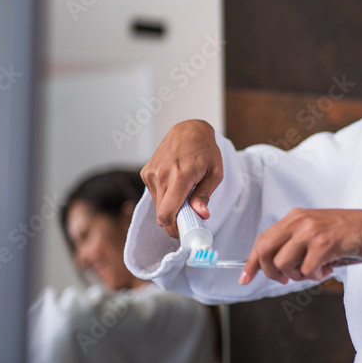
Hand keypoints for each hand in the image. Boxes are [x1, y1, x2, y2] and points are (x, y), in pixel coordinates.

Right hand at [140, 119, 222, 238]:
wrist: (189, 129)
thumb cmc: (206, 150)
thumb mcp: (215, 173)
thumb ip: (204, 196)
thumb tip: (201, 215)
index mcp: (179, 177)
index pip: (167, 214)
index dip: (173, 229)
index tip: (183, 233)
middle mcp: (160, 175)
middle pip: (161, 214)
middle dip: (175, 221)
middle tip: (190, 217)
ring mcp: (150, 173)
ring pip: (158, 205)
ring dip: (170, 207)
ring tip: (185, 195)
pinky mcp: (146, 172)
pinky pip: (155, 194)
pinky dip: (165, 197)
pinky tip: (176, 186)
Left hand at [240, 208, 361, 284]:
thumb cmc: (346, 233)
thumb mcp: (314, 230)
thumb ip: (294, 242)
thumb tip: (273, 266)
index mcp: (294, 216)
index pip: (262, 240)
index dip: (251, 262)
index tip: (245, 278)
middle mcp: (299, 221)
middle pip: (265, 251)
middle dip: (270, 272)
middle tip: (284, 279)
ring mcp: (310, 232)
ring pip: (283, 264)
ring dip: (297, 276)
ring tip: (314, 271)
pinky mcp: (323, 244)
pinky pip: (306, 271)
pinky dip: (316, 276)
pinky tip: (328, 267)